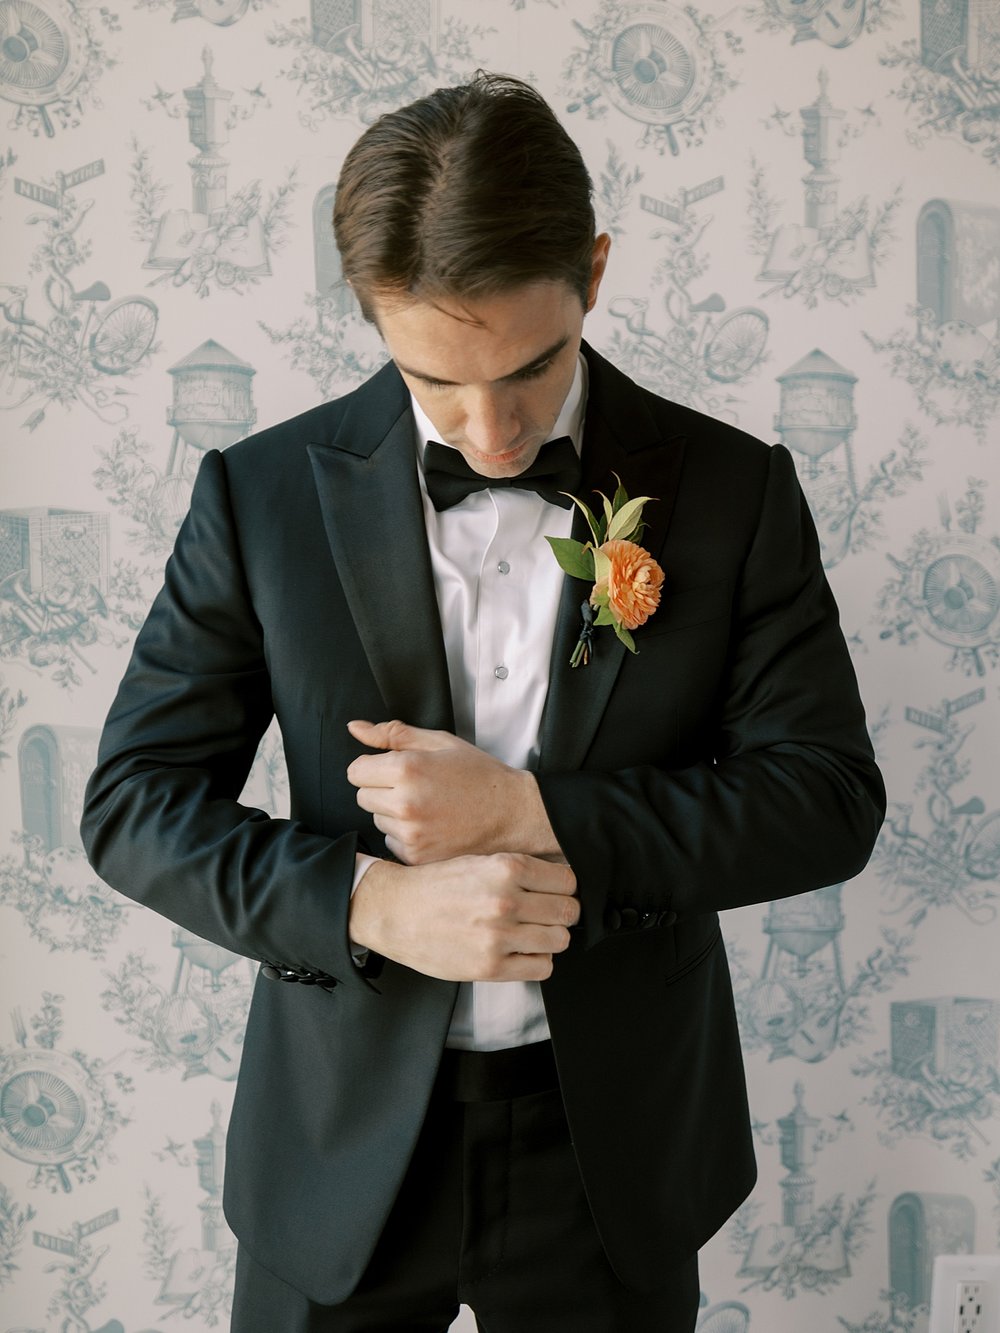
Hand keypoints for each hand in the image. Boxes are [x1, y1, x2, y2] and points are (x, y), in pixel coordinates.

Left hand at [346, 719, 559, 862]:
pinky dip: (405, 835)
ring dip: (393, 813)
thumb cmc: (478, 774)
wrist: (512, 813)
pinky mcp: (416, 856)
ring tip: (428, 806)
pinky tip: (432, 826)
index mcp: (407, 769)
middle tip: (416, 787)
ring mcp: (410, 834)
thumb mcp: (439, 743)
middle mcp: (404, 803)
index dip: (374, 767)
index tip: (395, 769)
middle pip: (362, 796)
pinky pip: (391, 842)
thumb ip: (392, 734)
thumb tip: (355, 728)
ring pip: (377, 820)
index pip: (355, 771)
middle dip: (381, 789)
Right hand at [349, 852, 578, 981]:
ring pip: (559, 940)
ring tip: (533, 934)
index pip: (567, 881)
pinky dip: (537, 961)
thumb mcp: (478, 861)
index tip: (556, 892)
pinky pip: (541, 967)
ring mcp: (499, 936)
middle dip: (562, 913)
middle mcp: (506, 901)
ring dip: (551, 938)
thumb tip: (558, 881)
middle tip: (548, 914)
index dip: (564, 887)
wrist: (394, 910)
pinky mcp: (490, 966)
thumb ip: (517, 870)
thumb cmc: (435, 885)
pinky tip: (522, 952)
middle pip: (568, 911)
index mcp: (506, 869)